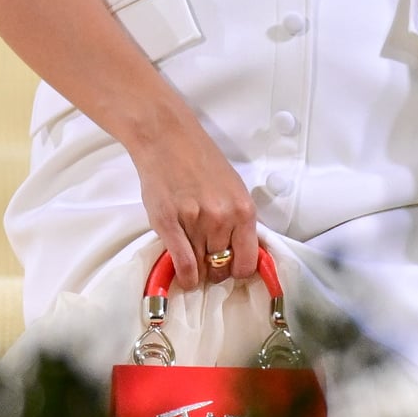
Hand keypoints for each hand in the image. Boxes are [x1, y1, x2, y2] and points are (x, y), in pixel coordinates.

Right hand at [128, 108, 259, 290]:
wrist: (168, 139)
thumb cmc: (201, 161)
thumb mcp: (233, 189)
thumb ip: (237, 220)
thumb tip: (239, 252)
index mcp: (244, 209)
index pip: (248, 261)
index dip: (238, 270)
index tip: (230, 269)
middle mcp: (223, 217)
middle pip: (222, 267)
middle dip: (216, 271)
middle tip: (208, 264)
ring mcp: (195, 221)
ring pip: (201, 267)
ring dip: (198, 271)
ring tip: (194, 263)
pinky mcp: (168, 223)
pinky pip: (182, 264)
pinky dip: (184, 276)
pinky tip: (184, 277)